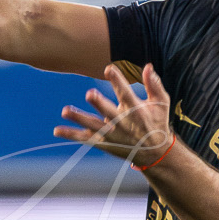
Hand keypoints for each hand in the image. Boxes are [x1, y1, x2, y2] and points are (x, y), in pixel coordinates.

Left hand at [55, 64, 173, 166]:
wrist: (154, 153)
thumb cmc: (157, 122)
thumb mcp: (161, 103)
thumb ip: (154, 84)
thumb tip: (148, 66)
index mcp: (136, 111)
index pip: (126, 93)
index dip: (117, 81)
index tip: (109, 68)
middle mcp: (123, 123)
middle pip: (109, 112)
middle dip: (100, 104)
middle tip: (90, 94)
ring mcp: (112, 134)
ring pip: (94, 126)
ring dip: (79, 118)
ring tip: (65, 110)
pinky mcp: (104, 143)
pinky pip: (86, 138)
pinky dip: (72, 135)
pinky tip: (57, 130)